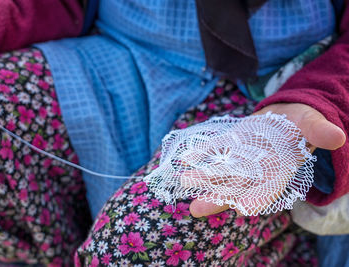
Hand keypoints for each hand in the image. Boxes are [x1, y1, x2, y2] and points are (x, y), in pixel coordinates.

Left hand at [189, 103, 345, 216]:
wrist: (285, 115)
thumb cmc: (302, 123)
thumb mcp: (313, 124)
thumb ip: (320, 131)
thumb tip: (338, 137)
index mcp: (280, 169)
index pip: (268, 188)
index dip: (258, 198)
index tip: (243, 209)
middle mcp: (257, 168)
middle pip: (236, 187)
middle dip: (217, 198)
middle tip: (197, 209)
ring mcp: (241, 156)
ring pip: (221, 171)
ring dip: (202, 178)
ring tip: (183, 182)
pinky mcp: (230, 143)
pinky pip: (215, 149)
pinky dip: (201, 153)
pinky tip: (184, 158)